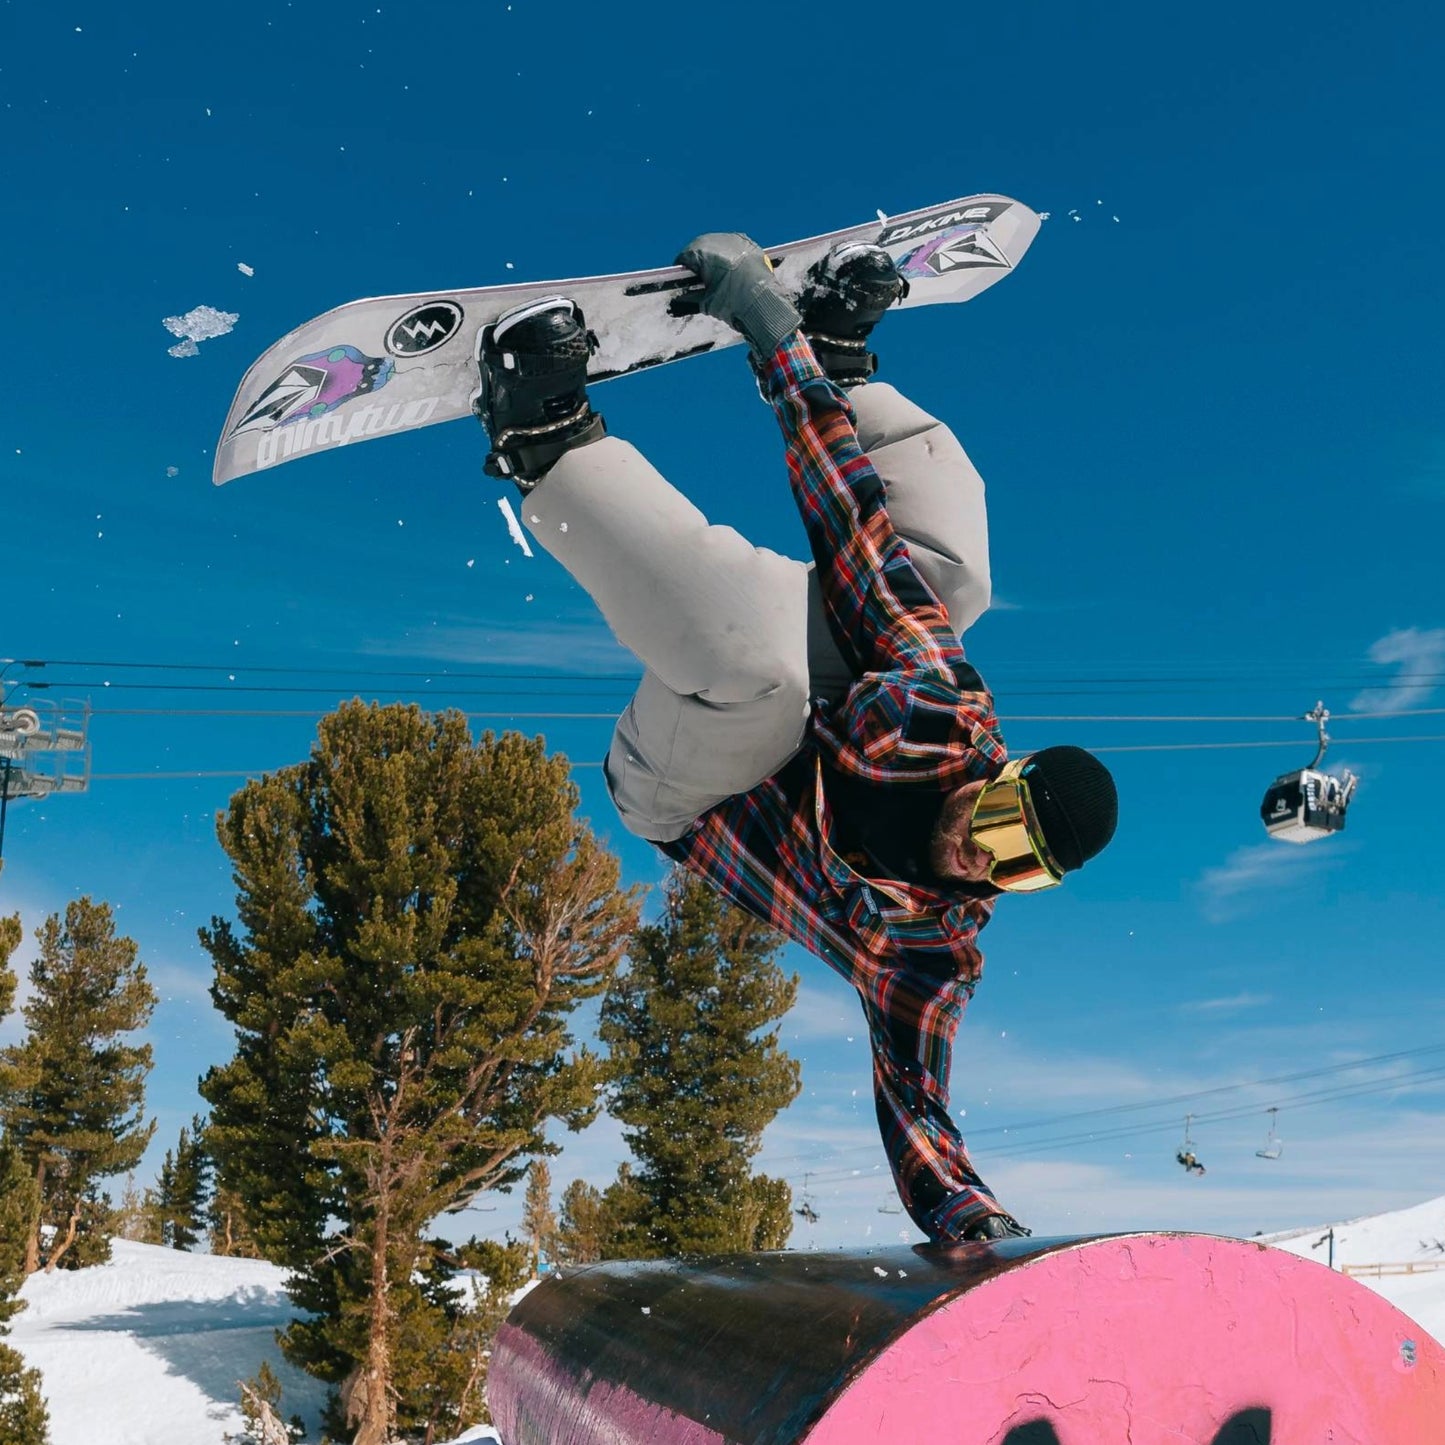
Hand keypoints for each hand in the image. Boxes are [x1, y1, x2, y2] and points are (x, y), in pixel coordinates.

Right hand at [674, 232, 801, 355]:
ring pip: (717, 245)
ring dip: (713, 257)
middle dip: (698, 261)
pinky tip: (730, 270)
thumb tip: (680, 299)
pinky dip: (728, 256)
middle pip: (700, 247)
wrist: (765, 305)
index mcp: (704, 252)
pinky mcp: (749, 244)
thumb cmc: (733, 304)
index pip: (685, 257)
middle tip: (697, 278)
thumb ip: (690, 298)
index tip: (681, 280)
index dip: (681, 270)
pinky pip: (732, 246)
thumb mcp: (707, 303)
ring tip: (715, 275)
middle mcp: (718, 240)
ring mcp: (735, 240)